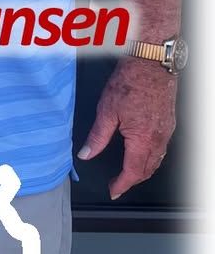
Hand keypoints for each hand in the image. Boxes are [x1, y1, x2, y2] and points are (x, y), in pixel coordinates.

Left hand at [77, 58, 176, 198]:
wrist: (151, 63)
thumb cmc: (130, 82)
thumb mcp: (106, 110)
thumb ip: (97, 136)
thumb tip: (86, 153)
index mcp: (142, 139)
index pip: (133, 171)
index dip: (122, 184)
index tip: (113, 190)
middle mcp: (158, 138)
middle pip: (147, 169)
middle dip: (132, 180)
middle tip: (118, 184)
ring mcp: (166, 131)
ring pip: (157, 160)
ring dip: (143, 170)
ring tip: (128, 173)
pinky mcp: (168, 122)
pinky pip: (162, 148)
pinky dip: (151, 157)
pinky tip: (142, 152)